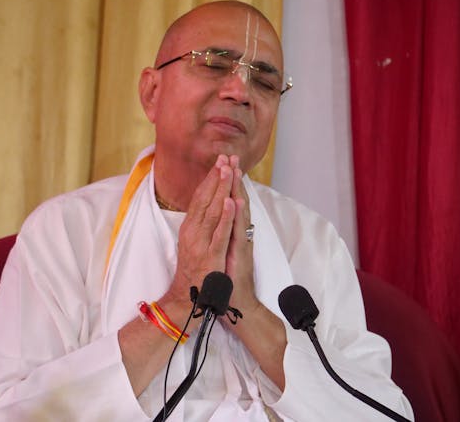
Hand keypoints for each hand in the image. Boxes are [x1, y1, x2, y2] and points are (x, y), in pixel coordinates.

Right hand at [163, 155, 235, 307]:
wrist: (190, 302)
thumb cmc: (197, 273)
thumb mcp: (196, 245)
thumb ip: (202, 226)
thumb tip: (211, 206)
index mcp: (190, 229)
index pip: (200, 198)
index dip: (210, 178)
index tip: (220, 161)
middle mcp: (193, 233)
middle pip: (206, 200)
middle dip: (217, 177)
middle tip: (226, 157)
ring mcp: (202, 245)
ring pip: (213, 212)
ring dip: (221, 190)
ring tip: (228, 170)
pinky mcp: (212, 258)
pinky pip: (220, 234)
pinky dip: (227, 217)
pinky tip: (232, 202)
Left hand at [223, 155, 259, 319]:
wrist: (236, 303)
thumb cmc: (228, 278)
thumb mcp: (223, 251)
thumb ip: (225, 233)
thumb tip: (220, 217)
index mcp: (233, 232)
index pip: (230, 202)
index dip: (228, 182)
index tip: (225, 162)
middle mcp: (239, 234)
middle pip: (236, 201)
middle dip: (233, 178)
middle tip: (232, 157)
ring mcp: (240, 242)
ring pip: (238, 212)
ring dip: (236, 189)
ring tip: (234, 170)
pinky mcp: (238, 254)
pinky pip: (236, 231)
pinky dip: (234, 215)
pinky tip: (234, 201)